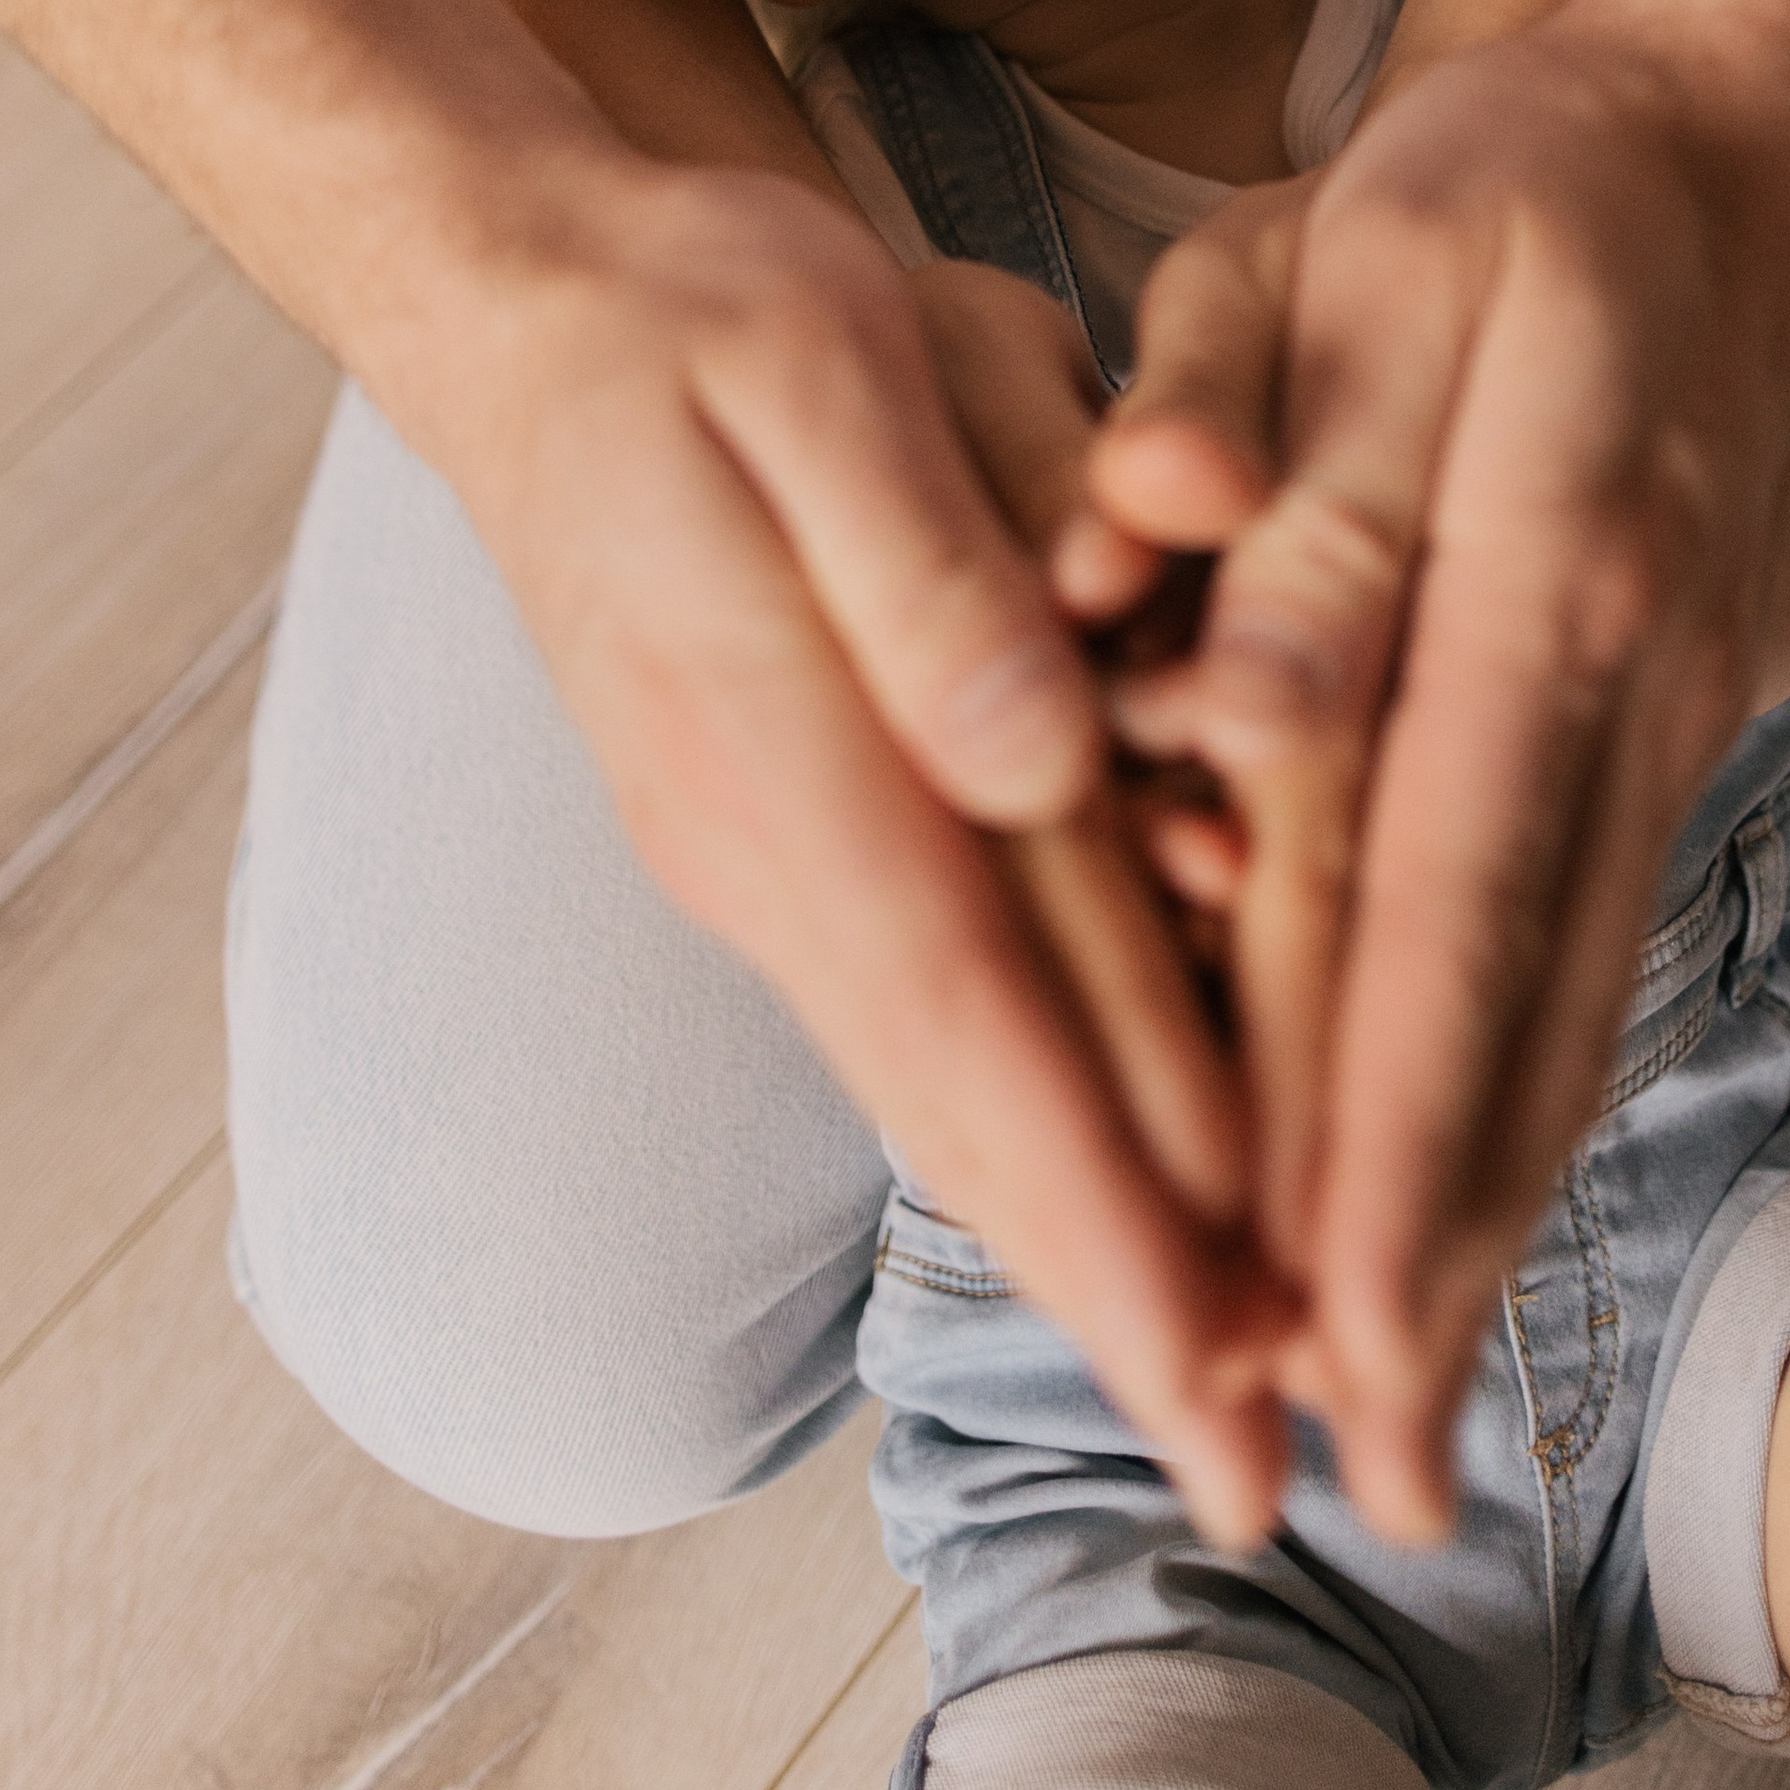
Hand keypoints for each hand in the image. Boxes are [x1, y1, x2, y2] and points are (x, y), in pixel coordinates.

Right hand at [407, 148, 1292, 1542]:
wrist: (530, 310)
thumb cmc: (702, 323)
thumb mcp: (825, 372)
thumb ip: (927, 572)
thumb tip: (1026, 761)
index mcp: (791, 751)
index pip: (978, 1020)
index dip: (1107, 1205)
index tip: (1218, 1370)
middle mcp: (773, 850)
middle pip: (968, 1110)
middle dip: (1116, 1300)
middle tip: (1259, 1478)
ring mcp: (770, 855)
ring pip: (947, 1083)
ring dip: (1081, 1239)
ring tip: (1224, 1383)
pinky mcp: (791, 830)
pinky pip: (928, 1006)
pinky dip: (1028, 1118)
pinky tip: (1126, 1184)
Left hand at [1091, 0, 1789, 1539]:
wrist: (1740, 135)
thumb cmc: (1502, 187)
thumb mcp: (1340, 262)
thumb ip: (1266, 471)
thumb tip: (1218, 698)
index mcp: (1539, 558)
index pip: (1435, 885)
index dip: (1375, 1113)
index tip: (1319, 1308)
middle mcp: (1633, 674)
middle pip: (1523, 994)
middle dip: (1439, 1238)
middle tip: (1370, 1461)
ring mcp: (1687, 707)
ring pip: (1581, 989)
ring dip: (1498, 1198)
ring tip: (1423, 1397)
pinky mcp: (1698, 715)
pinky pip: (1604, 927)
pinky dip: (1540, 1076)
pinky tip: (1486, 1194)